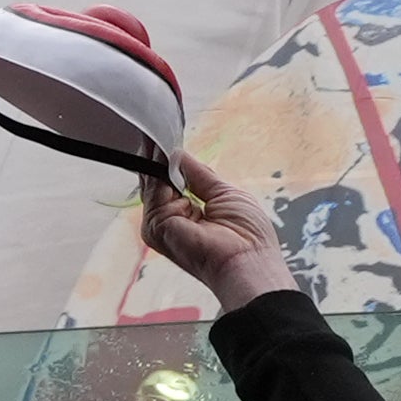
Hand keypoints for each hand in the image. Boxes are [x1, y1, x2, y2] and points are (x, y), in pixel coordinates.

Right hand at [125, 153, 300, 314]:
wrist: (248, 260)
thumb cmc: (248, 236)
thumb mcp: (224, 193)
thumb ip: (199, 174)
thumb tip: (179, 155)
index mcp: (188, 216)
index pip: (169, 184)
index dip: (166, 163)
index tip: (163, 140)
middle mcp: (170, 223)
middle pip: (155, 183)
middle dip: (160, 161)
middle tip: (161, 141)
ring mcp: (161, 226)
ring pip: (153, 185)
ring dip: (165, 172)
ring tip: (179, 172)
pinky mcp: (157, 228)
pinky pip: (155, 192)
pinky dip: (166, 183)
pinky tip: (181, 191)